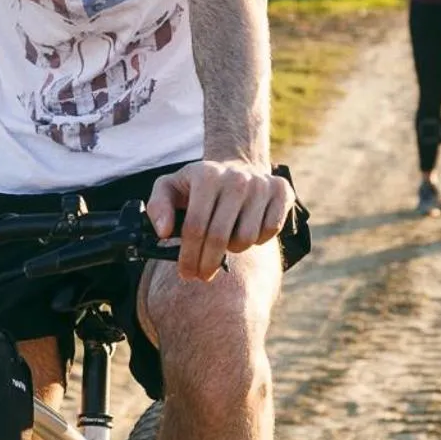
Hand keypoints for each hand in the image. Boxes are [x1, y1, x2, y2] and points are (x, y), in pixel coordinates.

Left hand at [147, 159, 293, 280]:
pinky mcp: (282, 191)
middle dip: (207, 264)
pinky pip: (270, 231)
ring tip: (225, 244)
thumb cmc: (199, 184)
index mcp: (207, 175)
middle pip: (219, 237)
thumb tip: (164, 232)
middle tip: (201, 275)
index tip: (185, 272)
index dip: (188, 255)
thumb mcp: (170, 187)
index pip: (195, 227)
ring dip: (233, 250)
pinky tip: (246, 232)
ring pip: (246, 238)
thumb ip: (158, 207)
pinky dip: (257, 240)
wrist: (237, 165)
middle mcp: (236, 178)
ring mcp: (261, 184)